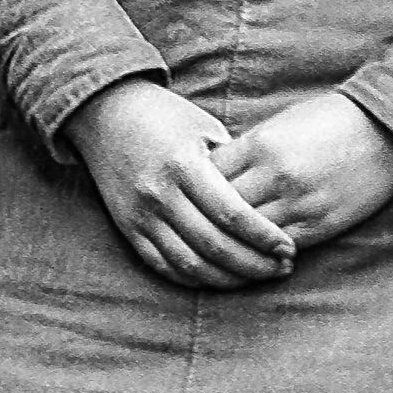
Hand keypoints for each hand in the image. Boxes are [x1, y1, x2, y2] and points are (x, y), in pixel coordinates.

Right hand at [64, 76, 297, 289]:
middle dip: (254, 264)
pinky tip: (219, 277)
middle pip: (214, 245)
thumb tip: (272, 201)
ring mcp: (140, 214)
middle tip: (281, 268)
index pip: (232, 215)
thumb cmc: (165, 116)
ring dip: (227, 279)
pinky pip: (163, 265)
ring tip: (255, 276)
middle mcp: (160, 194)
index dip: (264, 237)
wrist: (104, 113)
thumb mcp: (205, 129)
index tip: (288, 248)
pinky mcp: (127, 227)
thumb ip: (234, 166)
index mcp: (184, 165)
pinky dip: (193, 279)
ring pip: (189, 264)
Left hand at [209, 90, 392, 249]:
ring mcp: (299, 203)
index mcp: (260, 145)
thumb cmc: (327, 120)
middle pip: (221, 210)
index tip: (186, 197)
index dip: (193, 190)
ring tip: (214, 251)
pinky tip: (249, 258)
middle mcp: (276, 176)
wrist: (387, 129)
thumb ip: (246, 152)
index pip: (208, 177)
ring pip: (246, 237)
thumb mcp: (279, 126)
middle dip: (204, 221)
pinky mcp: (321, 224)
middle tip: (191, 231)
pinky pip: (278, 249)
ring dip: (230, 245)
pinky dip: (261, 255)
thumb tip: (212, 177)